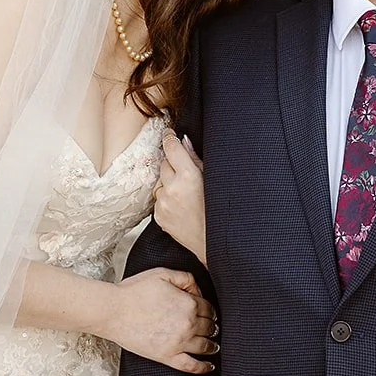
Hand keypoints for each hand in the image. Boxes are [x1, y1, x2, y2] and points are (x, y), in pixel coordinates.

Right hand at [107, 267, 219, 374]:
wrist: (113, 311)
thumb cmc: (134, 291)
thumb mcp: (162, 273)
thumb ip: (185, 277)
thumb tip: (198, 290)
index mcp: (189, 303)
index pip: (209, 308)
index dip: (210, 310)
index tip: (209, 312)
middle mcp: (188, 324)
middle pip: (209, 327)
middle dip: (212, 326)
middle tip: (212, 328)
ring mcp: (179, 342)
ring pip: (205, 346)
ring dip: (212, 345)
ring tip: (214, 345)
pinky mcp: (167, 356)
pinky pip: (191, 365)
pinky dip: (203, 367)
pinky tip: (209, 366)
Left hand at [154, 130, 206, 265]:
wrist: (211, 241)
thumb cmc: (218, 211)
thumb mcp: (211, 179)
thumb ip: (195, 159)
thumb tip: (183, 141)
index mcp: (188, 176)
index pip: (171, 148)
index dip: (169, 138)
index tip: (169, 134)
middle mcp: (172, 188)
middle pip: (164, 163)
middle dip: (172, 164)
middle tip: (185, 174)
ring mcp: (163, 203)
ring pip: (160, 183)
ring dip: (169, 184)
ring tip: (186, 195)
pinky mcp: (158, 216)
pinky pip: (158, 200)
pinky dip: (166, 200)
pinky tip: (180, 207)